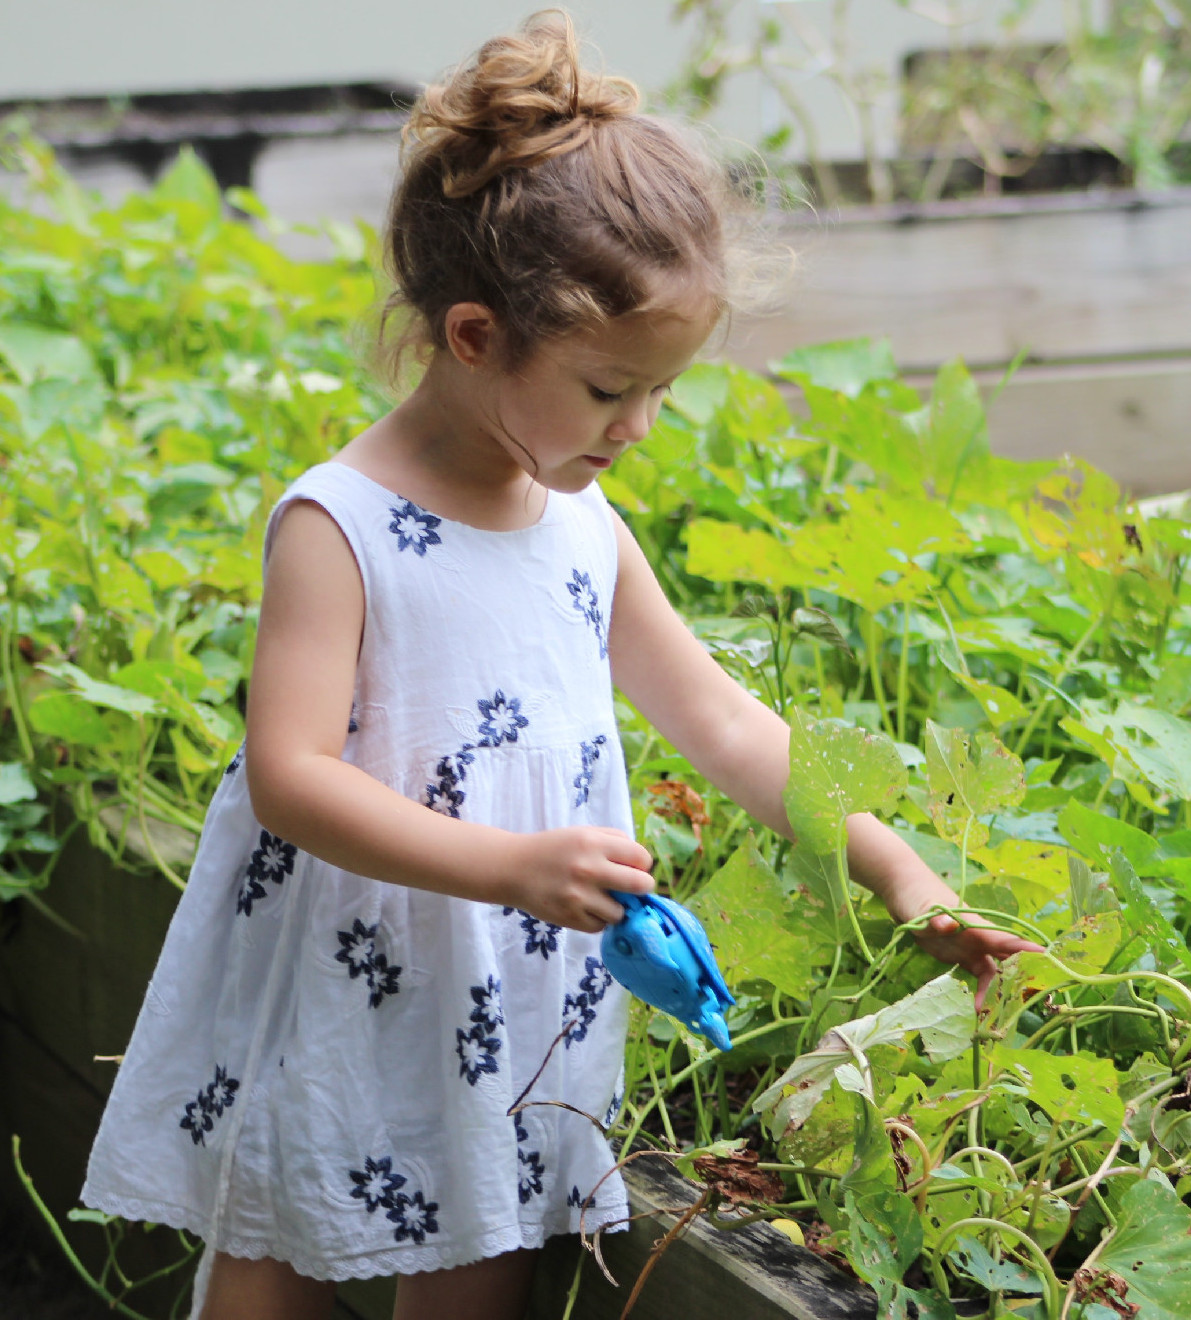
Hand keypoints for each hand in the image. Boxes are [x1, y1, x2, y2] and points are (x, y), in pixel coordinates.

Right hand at [504, 826, 653, 932]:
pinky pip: (600, 926)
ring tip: (600, 898)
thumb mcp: (583, 833)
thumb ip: (615, 841)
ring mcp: (579, 896)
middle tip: (631, 888)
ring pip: (621, 912)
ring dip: (615, 907)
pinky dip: (597, 919)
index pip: (641, 857)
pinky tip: (584, 907)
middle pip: (641, 885)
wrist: (513, 869)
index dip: (642, 864)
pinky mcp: (570, 918)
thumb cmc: (554, 850)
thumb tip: (644, 864)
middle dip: (641, 888)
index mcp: (593, 843)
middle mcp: (588, 869)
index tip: (634, 868)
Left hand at [913, 910, 1043, 1009]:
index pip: (1007, 939)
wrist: (905, 894)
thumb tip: (948, 924)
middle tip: (1031, 1001)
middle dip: (1022, 977)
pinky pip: (978, 976)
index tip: (1051, 962)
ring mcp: (972, 947)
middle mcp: (980, 937)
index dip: (1028, 951)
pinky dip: (981, 992)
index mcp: (976, 926)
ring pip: (995, 971)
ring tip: (990, 1015)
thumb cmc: (918, 897)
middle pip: (1009, 958)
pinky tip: (975, 1008)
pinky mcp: (961, 956)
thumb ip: (935, 918)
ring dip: (997, 991)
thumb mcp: (923, 909)